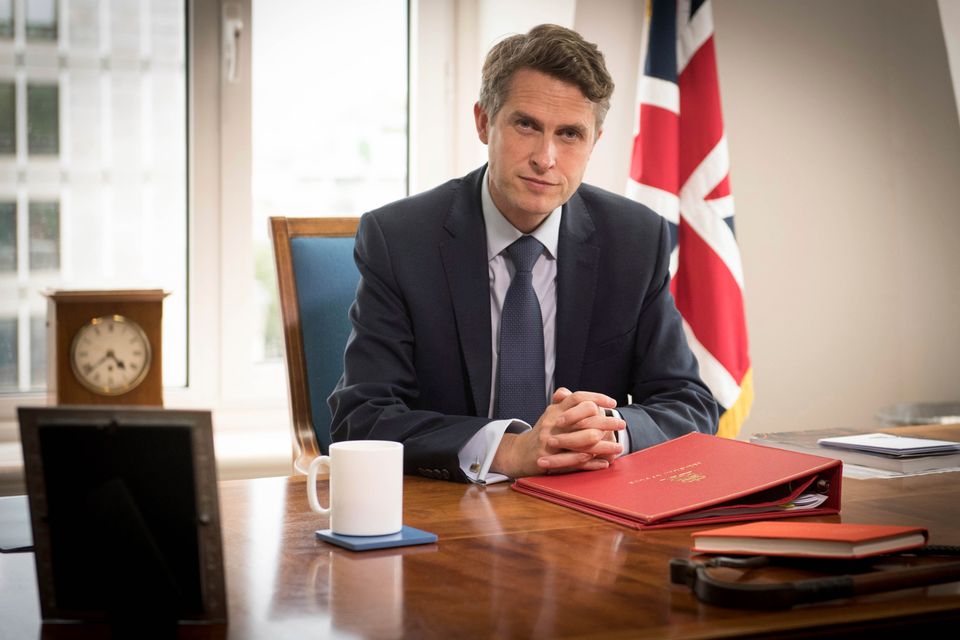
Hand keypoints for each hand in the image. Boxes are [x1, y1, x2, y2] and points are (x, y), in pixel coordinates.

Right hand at [490, 387, 624, 477]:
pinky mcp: (549, 459)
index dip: (596, 397)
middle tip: (621, 424)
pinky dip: (591, 463)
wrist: (519, 453)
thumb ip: (560, 402)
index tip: (612, 402)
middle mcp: (552, 424)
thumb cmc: (541, 433)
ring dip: (603, 446)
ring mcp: (550, 442)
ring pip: (582, 443)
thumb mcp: (549, 414)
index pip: (577, 398)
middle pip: (584, 420)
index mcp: (554, 410)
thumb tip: (567, 391)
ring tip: (618, 448)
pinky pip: (574, 461)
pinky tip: (604, 462)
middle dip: (606, 423)